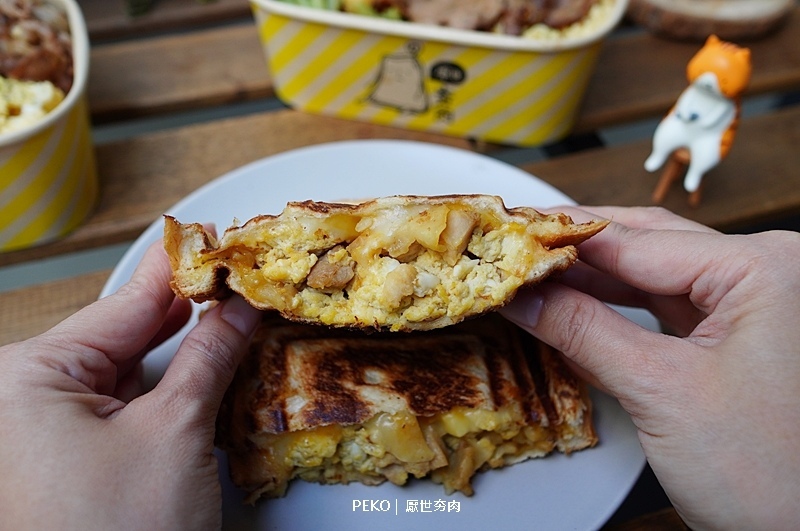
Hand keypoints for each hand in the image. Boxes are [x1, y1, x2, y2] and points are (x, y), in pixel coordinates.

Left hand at [0, 242, 260, 529]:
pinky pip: (122, 406)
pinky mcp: (68, 458)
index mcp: (26, 377)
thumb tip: (239, 305)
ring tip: (231, 322)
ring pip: (127, 371)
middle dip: (187, 315)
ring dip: (180, 355)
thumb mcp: (175, 431)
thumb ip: (208, 355)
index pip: (125, 304)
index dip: (182, 271)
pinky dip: (164, 391)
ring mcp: (43, 432)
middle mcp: (23, 398)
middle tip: (239, 284)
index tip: (218, 238)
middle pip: (124, 334)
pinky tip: (202, 373)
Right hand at [502, 206, 799, 529]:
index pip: (640, 240)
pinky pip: (662, 309)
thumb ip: (583, 331)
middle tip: (516, 246)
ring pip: (651, 276)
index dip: (566, 239)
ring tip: (534, 277)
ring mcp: (751, 307)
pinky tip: (571, 309)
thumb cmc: (768, 475)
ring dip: (591, 280)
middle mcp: (764, 275)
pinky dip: (614, 310)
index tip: (512, 236)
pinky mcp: (733, 339)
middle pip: (646, 245)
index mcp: (763, 268)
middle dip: (577, 251)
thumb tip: (524, 295)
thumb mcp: (661, 391)